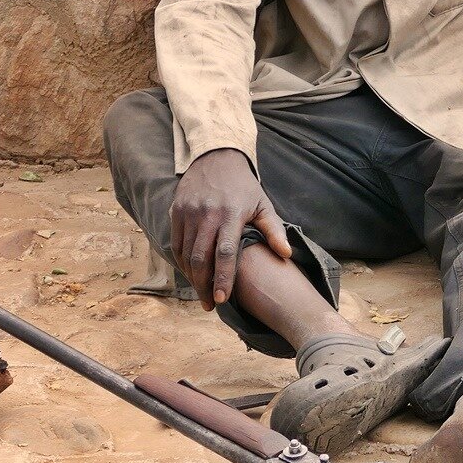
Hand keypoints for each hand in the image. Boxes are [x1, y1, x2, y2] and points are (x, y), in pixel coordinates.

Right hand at [169, 148, 291, 310]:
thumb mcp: (263, 204)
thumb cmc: (244, 187)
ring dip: (192, 278)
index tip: (223, 299)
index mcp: (232, 214)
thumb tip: (286, 254)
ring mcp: (189, 212)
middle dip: (204, 286)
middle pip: (201, 258)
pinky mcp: (176, 211)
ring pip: (185, 254)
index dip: (223, 278)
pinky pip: (176, 244)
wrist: (216, 158)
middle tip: (211, 305)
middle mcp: (207, 214)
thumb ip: (274, 230)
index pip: (225, 253)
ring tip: (202, 293)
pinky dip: (182, 262)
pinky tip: (191, 274)